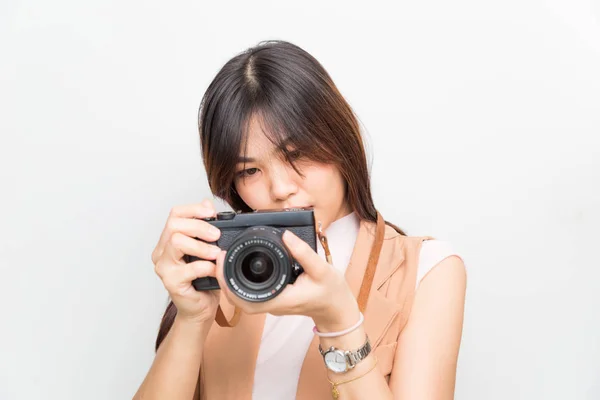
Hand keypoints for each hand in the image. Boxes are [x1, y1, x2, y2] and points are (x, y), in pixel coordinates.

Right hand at [152, 199, 222, 323]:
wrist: (200, 308)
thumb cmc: (203, 279)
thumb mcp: (207, 248)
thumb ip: (205, 227)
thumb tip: (207, 203)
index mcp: (168, 240)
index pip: (174, 214)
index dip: (193, 210)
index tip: (211, 213)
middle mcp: (162, 252)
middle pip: (174, 225)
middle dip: (199, 227)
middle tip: (216, 235)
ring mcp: (164, 268)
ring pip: (176, 242)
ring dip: (201, 246)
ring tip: (216, 253)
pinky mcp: (171, 283)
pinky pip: (188, 268)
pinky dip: (205, 267)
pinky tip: (214, 270)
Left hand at [214, 230, 360, 329]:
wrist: (338, 309)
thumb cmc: (331, 292)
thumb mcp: (321, 269)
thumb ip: (304, 252)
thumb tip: (286, 235)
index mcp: (280, 300)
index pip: (244, 298)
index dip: (228, 283)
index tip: (221, 262)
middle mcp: (272, 304)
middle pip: (238, 298)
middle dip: (224, 279)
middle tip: (219, 256)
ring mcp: (272, 303)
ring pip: (243, 296)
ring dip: (231, 280)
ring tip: (226, 258)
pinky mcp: (274, 298)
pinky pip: (252, 292)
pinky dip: (242, 280)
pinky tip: (241, 265)